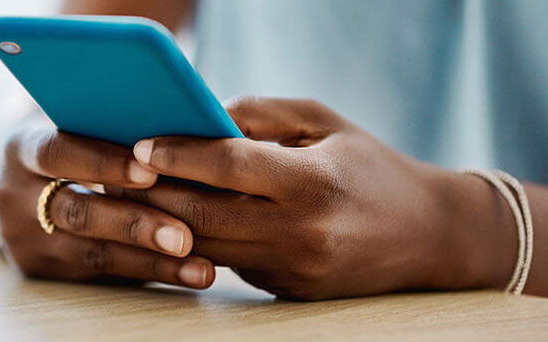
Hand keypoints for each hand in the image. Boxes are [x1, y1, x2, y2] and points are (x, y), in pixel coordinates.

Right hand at [0, 113, 215, 288]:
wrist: (17, 183)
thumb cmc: (69, 142)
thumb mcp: (72, 126)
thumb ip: (110, 127)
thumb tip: (185, 129)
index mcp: (20, 148)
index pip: (58, 153)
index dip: (103, 162)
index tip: (151, 171)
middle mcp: (14, 197)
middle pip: (77, 213)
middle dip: (134, 225)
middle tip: (183, 236)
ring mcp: (26, 240)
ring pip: (93, 254)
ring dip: (152, 262)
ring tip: (200, 268)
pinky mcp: (42, 271)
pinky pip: (102, 274)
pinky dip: (149, 273)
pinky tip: (186, 273)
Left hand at [111, 97, 516, 299]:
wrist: (427, 235)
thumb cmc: (370, 166)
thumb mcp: (324, 122)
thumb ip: (261, 115)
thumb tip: (201, 119)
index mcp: (313, 183)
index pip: (228, 167)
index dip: (178, 154)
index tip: (141, 145)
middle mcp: (302, 234)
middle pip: (203, 217)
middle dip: (153, 196)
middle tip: (120, 175)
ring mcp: (293, 270)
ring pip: (207, 248)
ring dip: (165, 224)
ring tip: (138, 197)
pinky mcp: (287, 290)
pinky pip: (230, 263)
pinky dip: (201, 241)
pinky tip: (181, 220)